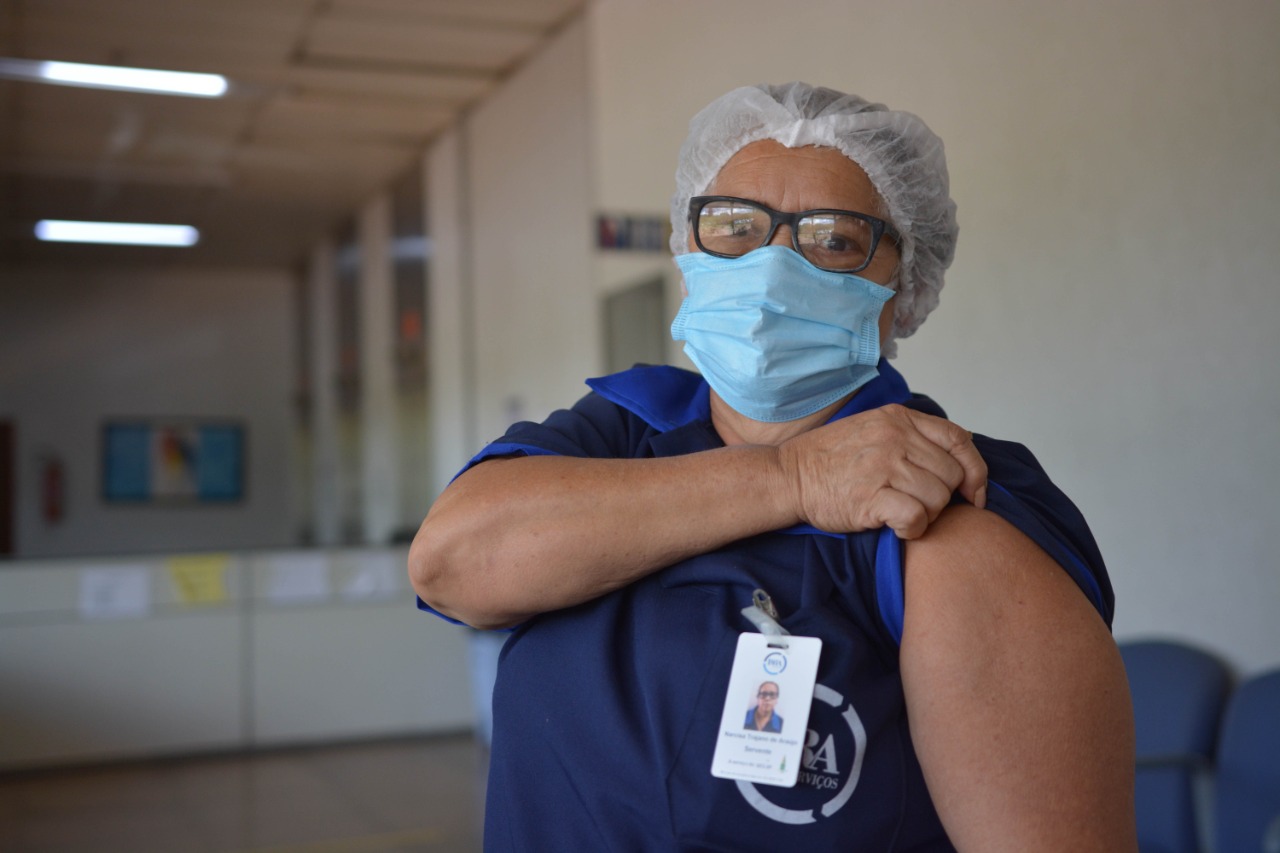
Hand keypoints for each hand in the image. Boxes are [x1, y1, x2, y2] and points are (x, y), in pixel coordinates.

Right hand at [776, 404, 986, 538]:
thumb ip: (912, 435)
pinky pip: (917, 518)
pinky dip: (913, 530)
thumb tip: (961, 450)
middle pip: (952, 475)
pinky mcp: (871, 497)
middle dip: (942, 497)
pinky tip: (895, 527)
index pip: (959, 440)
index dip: (975, 470)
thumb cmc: (830, 459)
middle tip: (917, 504)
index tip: (972, 493)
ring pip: (938, 499)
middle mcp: (895, 437)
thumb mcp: (873, 428)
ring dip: (926, 514)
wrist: (788, 476)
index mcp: (898, 418)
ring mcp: (883, 466)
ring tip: (900, 512)